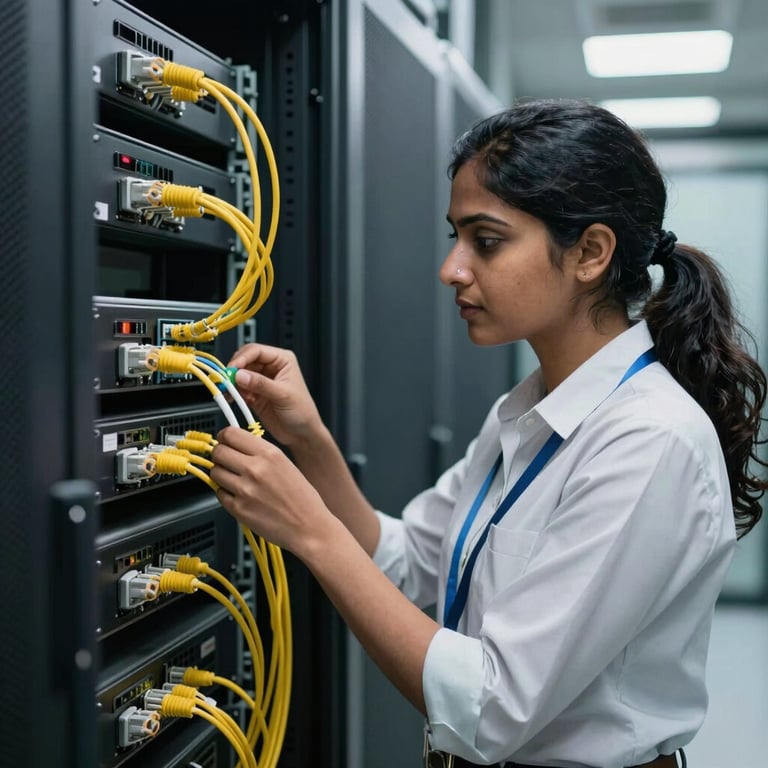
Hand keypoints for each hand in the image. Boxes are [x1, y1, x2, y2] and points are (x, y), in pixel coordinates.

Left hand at [211, 427, 331, 554]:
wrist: (309, 527)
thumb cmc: (302, 498)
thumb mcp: (286, 464)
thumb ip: (261, 453)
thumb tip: (238, 446)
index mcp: (269, 454)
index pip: (231, 434)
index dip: (224, 437)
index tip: (225, 442)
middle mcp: (255, 469)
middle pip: (218, 451)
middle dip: (220, 455)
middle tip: (226, 461)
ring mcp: (245, 489)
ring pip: (215, 472)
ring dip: (221, 474)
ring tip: (234, 480)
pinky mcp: (239, 509)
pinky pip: (219, 494)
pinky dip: (225, 494)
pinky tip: (239, 495)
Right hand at [228, 343, 321, 446]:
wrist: (302, 434)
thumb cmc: (303, 411)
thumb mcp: (283, 395)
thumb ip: (261, 384)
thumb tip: (241, 375)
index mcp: (282, 360)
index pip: (256, 350)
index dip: (242, 358)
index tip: (232, 369)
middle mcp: (270, 368)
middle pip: (244, 360)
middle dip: (234, 370)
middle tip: (227, 380)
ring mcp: (261, 381)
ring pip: (239, 375)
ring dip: (232, 383)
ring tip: (230, 391)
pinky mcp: (254, 394)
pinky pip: (238, 389)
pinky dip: (233, 393)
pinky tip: (233, 398)